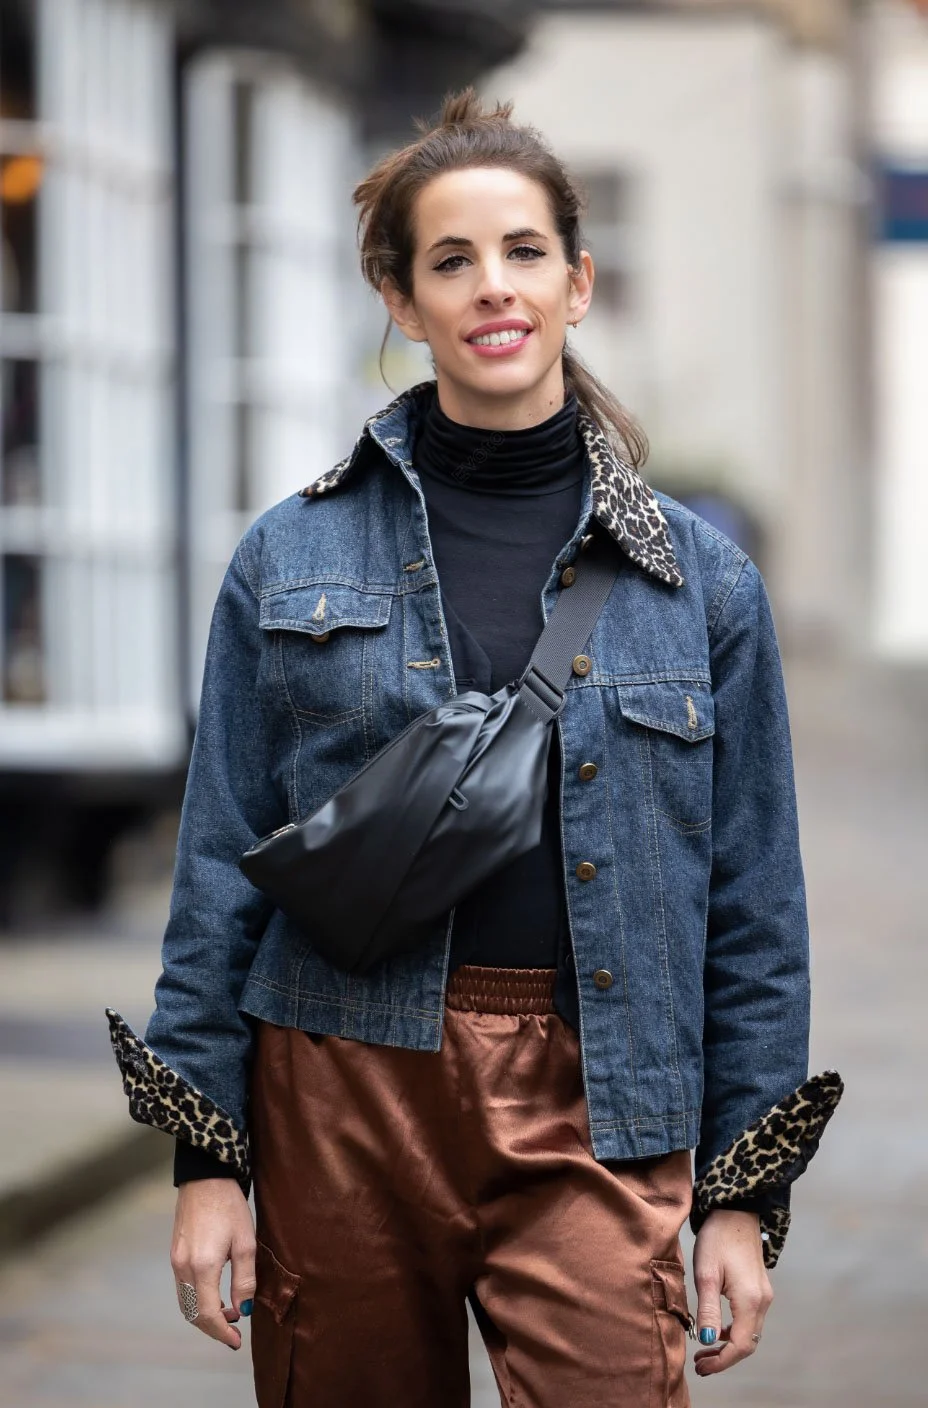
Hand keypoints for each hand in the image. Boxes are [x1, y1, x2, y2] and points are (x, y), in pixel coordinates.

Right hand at [170, 1180, 256, 1348]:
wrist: (205, 1176)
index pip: (207, 1314)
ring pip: (186, 1302)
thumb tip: (244, 1310)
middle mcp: (183, 1267)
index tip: (236, 1342)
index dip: (221, 1332)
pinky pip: (183, 1288)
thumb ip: (245, 1279)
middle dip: (213, 1327)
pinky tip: (216, 1294)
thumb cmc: (229, 1205)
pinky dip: (198, 1299)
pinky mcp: (175, 1253)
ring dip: (205, 1314)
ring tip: (230, 1312)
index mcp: (202, 1266)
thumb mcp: (245, 1241)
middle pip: (193, 1313)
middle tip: (235, 1330)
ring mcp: (175, 1260)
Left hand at [692, 1209, 772, 1376]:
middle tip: (700, 1363)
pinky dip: (734, 1331)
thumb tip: (707, 1342)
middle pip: (747, 1344)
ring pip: (750, 1333)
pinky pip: (750, 1320)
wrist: (735, 1211)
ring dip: (729, 1346)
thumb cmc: (717, 1238)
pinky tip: (717, 1329)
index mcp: (750, 1300)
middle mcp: (762, 1301)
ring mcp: (764, 1295)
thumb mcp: (706, 1274)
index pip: (740, 1346)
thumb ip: (708, 1310)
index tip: (700, 1366)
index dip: (721, 1361)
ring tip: (704, 1349)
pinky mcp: (759, 1288)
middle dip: (724, 1357)